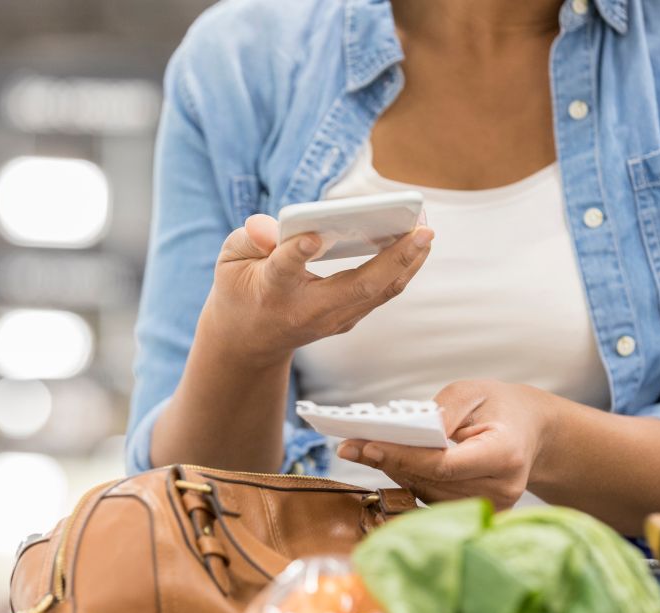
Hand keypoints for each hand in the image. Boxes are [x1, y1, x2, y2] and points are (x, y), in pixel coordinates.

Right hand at [200, 214, 432, 365]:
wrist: (250, 341)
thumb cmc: (241, 289)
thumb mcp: (231, 260)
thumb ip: (250, 238)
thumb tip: (272, 225)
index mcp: (272, 291)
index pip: (284, 271)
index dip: (296, 254)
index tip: (311, 235)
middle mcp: (307, 310)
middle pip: (357, 286)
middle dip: (394, 258)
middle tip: (423, 230)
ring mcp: (331, 319)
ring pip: (379, 292)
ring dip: (409, 262)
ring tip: (428, 230)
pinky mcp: (346, 318)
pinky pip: (381, 293)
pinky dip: (402, 269)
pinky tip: (417, 244)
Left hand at [337, 380, 554, 509]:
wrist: (529, 430)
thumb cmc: (498, 406)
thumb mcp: (472, 392)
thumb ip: (441, 410)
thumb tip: (407, 432)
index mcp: (505, 454)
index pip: (444, 464)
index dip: (404, 456)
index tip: (368, 445)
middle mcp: (502, 488)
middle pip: (431, 481)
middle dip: (389, 462)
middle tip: (351, 446)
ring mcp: (492, 506)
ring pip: (426, 493)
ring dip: (395, 472)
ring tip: (370, 449)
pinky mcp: (479, 514)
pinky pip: (432, 499)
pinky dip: (409, 480)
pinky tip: (395, 462)